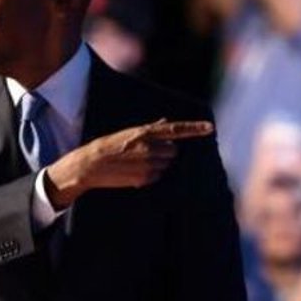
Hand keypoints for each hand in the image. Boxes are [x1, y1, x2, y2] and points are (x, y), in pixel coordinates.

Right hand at [44, 119, 213, 208]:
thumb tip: (165, 121)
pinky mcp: (145, 179)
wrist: (90, 165)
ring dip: (158, 165)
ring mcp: (148, 164)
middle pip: (173, 151)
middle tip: (146, 154)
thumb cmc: (109, 146)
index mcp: (145, 132)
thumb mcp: (129, 132)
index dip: (195, 129)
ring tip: (137, 163)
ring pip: (166, 165)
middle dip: (166, 152)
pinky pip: (157, 177)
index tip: (210, 128)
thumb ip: (150, 128)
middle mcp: (149, 147)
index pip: (176, 129)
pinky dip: (150, 176)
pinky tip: (134, 173)